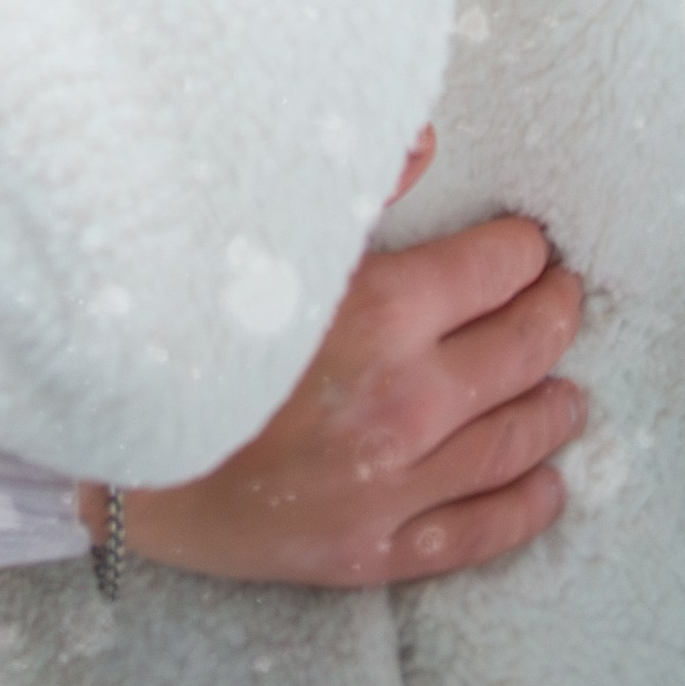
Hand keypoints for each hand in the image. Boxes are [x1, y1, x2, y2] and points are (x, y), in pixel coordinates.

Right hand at [93, 137, 585, 589]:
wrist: (115, 448)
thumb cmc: (183, 323)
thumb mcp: (261, 234)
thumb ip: (351, 186)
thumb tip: (422, 137)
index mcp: (381, 314)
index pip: (492, 272)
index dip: (521, 252)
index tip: (530, 244)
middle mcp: (405, 401)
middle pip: (520, 353)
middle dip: (552, 317)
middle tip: (566, 298)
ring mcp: (395, 483)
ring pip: (513, 444)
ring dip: (552, 410)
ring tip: (569, 392)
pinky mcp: (376, 548)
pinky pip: (479, 531)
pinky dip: (525, 506)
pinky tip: (547, 486)